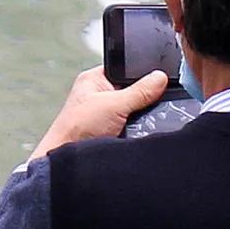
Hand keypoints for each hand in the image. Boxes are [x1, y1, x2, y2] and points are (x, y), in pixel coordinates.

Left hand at [29, 65, 170, 159]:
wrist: (69, 160)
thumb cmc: (75, 129)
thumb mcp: (113, 105)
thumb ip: (139, 91)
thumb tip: (160, 78)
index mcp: (96, 79)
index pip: (125, 68)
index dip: (142, 71)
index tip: (160, 77)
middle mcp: (102, 95)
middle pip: (135, 90)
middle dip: (145, 97)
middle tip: (151, 102)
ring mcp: (108, 114)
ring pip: (137, 109)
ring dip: (142, 115)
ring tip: (140, 120)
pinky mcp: (115, 131)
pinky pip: (137, 125)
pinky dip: (141, 128)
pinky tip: (141, 131)